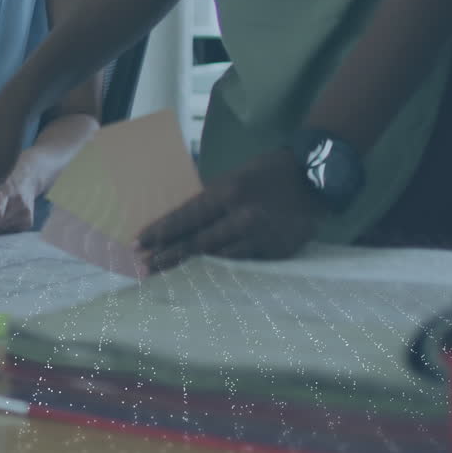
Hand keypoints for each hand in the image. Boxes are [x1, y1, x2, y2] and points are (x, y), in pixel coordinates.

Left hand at [136, 148, 323, 272]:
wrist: (314, 179)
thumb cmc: (264, 174)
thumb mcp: (231, 179)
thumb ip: (208, 202)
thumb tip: (177, 224)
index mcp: (227, 192)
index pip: (186, 216)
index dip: (161, 232)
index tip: (138, 243)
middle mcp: (242, 216)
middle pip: (197, 243)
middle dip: (168, 255)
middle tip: (143, 267)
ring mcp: (261, 236)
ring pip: (219, 258)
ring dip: (191, 267)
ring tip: (165, 274)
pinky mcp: (276, 251)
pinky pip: (243, 264)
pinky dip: (221, 270)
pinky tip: (203, 278)